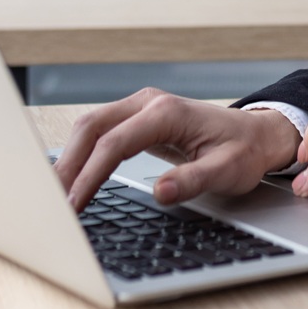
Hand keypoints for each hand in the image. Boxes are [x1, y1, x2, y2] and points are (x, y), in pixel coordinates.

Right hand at [52, 88, 302, 211]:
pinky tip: (73, 177)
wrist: (256, 134)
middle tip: (51, 202)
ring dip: (70, 158)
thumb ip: (193, 180)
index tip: (74, 205)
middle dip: (67, 164)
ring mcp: (140, 107)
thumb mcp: (227, 171)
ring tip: (56, 193)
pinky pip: (99, 131)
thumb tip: (160, 191)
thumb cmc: (243, 151)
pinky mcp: (136, 118)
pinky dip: (81, 153)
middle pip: (91, 127)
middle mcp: (147, 102)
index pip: (114, 144)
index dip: (89, 176)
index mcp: (166, 112)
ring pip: (90, 126)